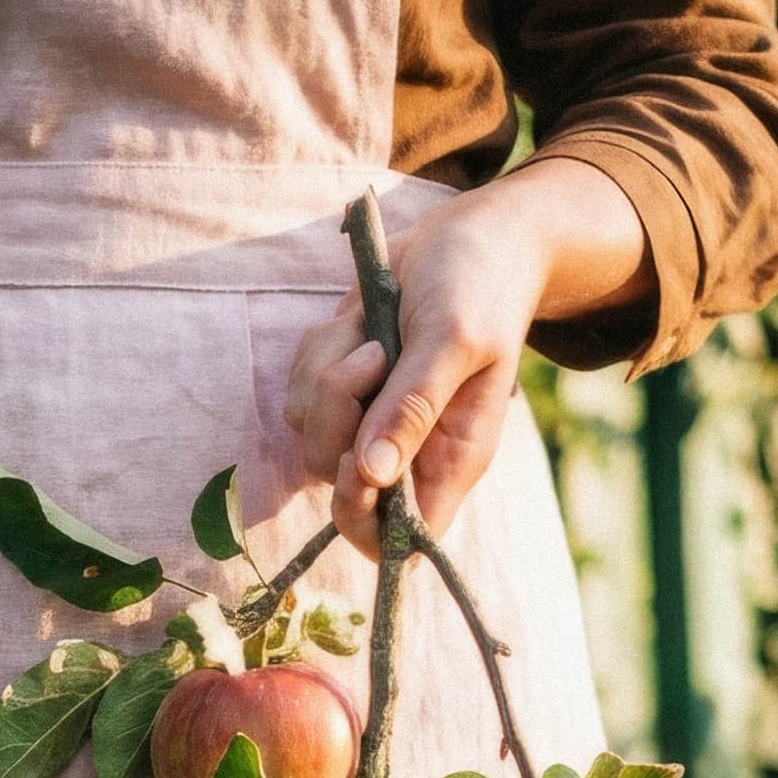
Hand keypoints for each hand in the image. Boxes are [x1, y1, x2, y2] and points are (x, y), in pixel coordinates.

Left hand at [280, 161, 650, 552]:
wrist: (465, 236)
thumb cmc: (478, 286)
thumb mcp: (456, 340)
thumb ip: (415, 407)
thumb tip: (374, 475)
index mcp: (451, 459)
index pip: (403, 541)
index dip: (368, 521)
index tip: (358, 467)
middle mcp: (407, 452)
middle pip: (338, 486)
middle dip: (337, 421)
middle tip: (372, 357)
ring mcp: (369, 422)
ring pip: (310, 435)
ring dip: (327, 375)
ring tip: (374, 334)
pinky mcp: (340, 390)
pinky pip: (299, 393)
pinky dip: (317, 355)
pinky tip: (357, 324)